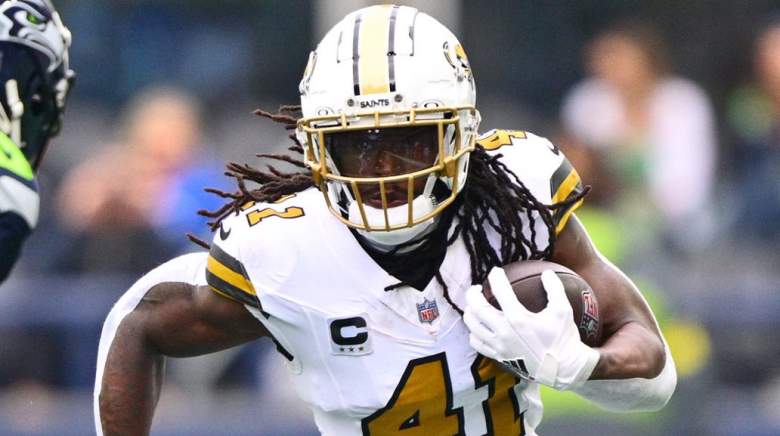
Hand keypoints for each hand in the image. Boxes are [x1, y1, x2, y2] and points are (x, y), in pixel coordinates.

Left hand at [463, 267, 599, 389]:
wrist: (563, 369)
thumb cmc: (563, 338)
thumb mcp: (563, 310)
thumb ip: (554, 288)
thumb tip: (547, 272)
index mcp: (518, 318)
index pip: (500, 291)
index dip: (495, 277)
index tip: (496, 272)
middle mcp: (504, 331)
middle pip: (476, 307)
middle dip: (473, 293)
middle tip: (477, 288)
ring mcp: (499, 345)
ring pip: (472, 325)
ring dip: (470, 312)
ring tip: (474, 306)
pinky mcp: (499, 356)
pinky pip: (476, 343)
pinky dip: (473, 333)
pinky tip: (479, 327)